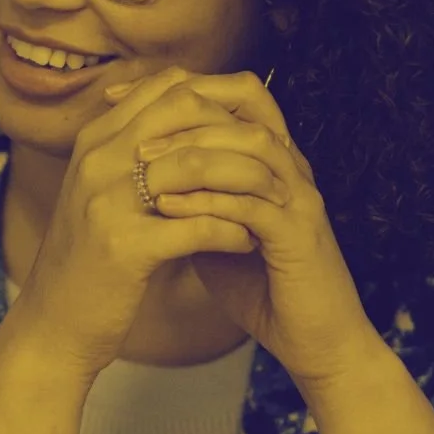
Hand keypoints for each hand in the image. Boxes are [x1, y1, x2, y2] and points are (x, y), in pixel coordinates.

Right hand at [0, 63, 274, 380]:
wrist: (51, 324)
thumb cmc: (86, 261)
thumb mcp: (97, 194)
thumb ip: (130, 155)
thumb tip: (190, 124)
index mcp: (93, 141)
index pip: (165, 85)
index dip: (217, 96)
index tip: (249, 124)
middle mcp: (97, 160)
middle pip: (185, 108)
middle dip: (238, 129)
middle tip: (273, 155)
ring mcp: (108, 201)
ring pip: (199, 163)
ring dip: (247, 179)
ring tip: (275, 199)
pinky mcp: (126, 247)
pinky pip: (200, 226)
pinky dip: (234, 232)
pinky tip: (250, 242)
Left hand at [110, 68, 386, 389]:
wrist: (312, 342)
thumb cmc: (261, 288)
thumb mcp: (211, 234)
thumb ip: (187, 200)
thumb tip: (136, 177)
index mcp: (272, 162)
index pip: (233, 98)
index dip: (177, 90)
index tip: (120, 98)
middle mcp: (292, 170)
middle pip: (245, 110)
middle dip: (184, 113)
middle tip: (130, 131)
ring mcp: (300, 199)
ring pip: (250, 149)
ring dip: (192, 151)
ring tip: (142, 162)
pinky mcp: (299, 236)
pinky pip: (251, 204)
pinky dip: (206, 201)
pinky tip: (166, 206)